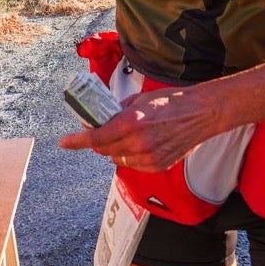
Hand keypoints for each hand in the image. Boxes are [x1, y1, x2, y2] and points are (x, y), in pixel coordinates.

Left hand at [58, 86, 217, 172]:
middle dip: (99, 141)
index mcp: (130, 122)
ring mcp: (148, 156)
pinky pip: (133, 165)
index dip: (76, 141)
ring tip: (130, 135)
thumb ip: (117, 111)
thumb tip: (101, 118)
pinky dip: (131, 156)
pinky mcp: (157, 165)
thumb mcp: (139, 99)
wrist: (200, 113)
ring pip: (117, 159)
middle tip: (104, 130)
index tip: (64, 143)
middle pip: (104, 150)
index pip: (95, 138)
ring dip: (115, 149)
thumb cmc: (171, 102)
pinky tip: (142, 144)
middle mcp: (137, 142)